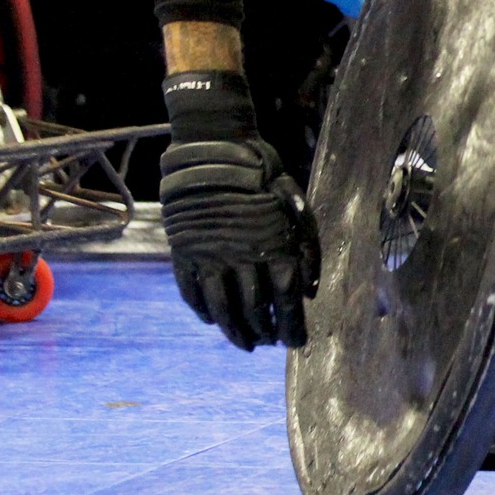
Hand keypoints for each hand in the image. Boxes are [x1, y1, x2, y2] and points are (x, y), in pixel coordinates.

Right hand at [159, 134, 319, 349]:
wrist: (215, 150)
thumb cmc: (262, 176)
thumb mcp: (295, 203)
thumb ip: (307, 247)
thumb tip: (309, 290)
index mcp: (272, 246)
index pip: (285, 299)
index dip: (292, 325)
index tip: (298, 342)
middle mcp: (241, 257)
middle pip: (253, 310)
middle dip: (265, 332)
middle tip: (270, 342)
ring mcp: (209, 257)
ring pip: (221, 308)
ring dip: (234, 331)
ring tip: (245, 344)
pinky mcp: (184, 253)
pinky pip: (191, 292)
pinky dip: (202, 311)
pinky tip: (212, 321)